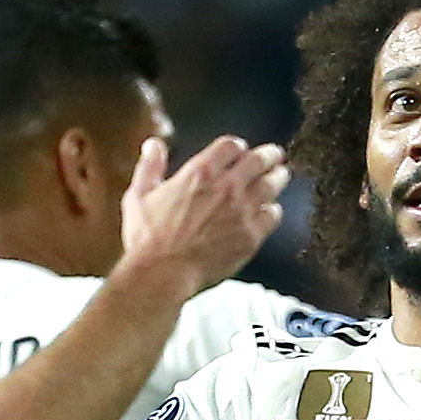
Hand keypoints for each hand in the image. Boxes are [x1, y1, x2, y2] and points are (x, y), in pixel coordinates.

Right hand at [120, 133, 291, 294]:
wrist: (162, 274)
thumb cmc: (148, 238)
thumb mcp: (139, 196)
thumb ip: (150, 167)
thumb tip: (153, 145)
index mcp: (200, 172)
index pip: (231, 146)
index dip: (238, 146)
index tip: (242, 150)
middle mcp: (226, 187)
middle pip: (258, 160)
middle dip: (269, 155)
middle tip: (275, 155)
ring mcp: (241, 211)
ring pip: (271, 185)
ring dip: (277, 178)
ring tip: (281, 176)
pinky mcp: (250, 236)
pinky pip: (272, 216)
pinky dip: (273, 211)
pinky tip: (271, 211)